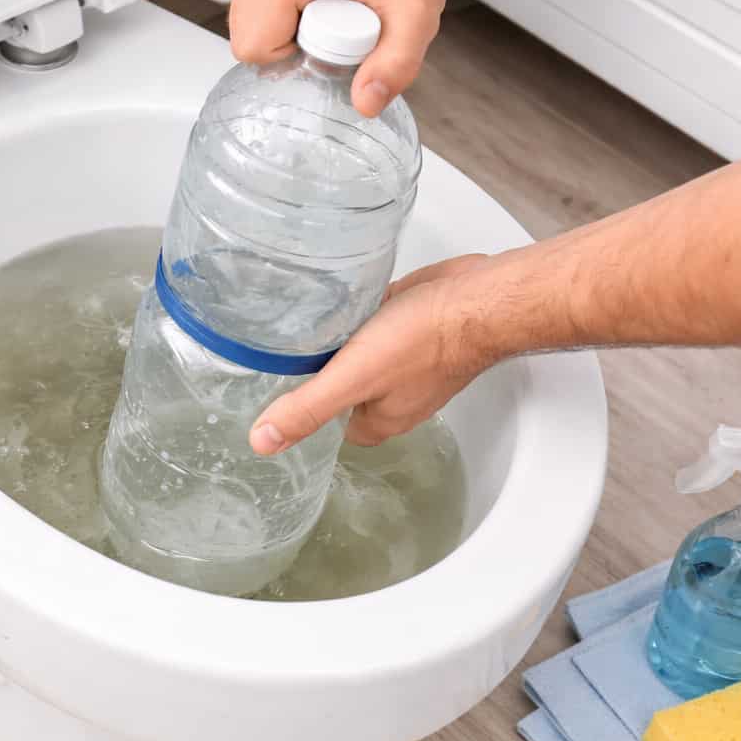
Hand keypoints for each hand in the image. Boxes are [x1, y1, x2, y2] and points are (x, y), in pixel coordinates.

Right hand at [229, 0, 455, 117]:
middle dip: (290, 46)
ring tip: (326, 9)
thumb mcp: (415, 16)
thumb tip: (365, 102)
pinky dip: (279, 16)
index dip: (296, 56)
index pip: (256, 45)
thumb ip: (395, 64)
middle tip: (336, 23)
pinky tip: (312, 1)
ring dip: (284, 32)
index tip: (336, 36)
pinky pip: (249, 8)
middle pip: (246, 38)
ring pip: (244, 26)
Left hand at [249, 255, 494, 453]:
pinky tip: (343, 298)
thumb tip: (262, 441)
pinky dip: (361, 313)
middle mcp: (396, 394)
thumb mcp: (353, 380)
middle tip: (287, 349)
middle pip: (346, 389)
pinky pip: (378, 324)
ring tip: (308, 322)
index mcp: (380, 419)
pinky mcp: (415, 324)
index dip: (307, 409)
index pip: (332, 426)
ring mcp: (409, 360)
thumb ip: (308, 408)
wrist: (477, 298)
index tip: (280, 390)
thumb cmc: (425, 341)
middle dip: (321, 370)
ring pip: (361, 355)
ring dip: (341, 341)